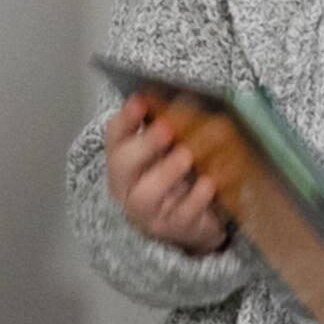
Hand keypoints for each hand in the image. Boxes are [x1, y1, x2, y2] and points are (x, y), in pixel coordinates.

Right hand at [104, 93, 230, 255]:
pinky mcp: (174, 229)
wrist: (192, 222)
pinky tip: (208, 183)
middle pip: (122, 166)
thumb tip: (184, 94)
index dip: (125, 118)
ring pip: (145, 195)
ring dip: (166, 172)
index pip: (115, 136)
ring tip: (187, 155)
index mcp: (123, 159)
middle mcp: (128, 186)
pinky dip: (195, 198)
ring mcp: (149, 212)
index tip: (140, 100)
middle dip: (144, 144)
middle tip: (166, 129)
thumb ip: (170, 125)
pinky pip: (181, 216)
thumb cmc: (178, 176)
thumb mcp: (171, 149)